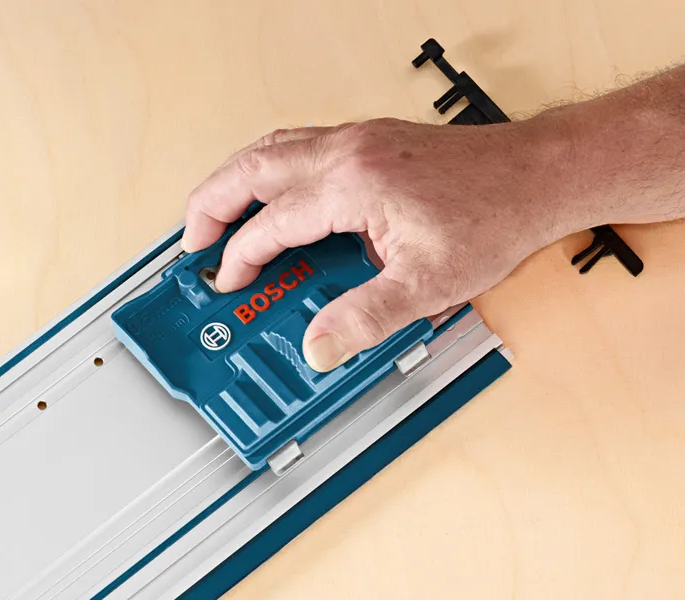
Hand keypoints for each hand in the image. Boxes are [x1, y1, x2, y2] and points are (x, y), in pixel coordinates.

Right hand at [183, 118, 575, 370]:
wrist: (535, 177)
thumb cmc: (492, 217)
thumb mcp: (427, 284)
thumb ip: (364, 317)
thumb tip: (318, 345)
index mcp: (352, 184)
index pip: (270, 222)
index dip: (240, 257)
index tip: (226, 282)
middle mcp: (346, 151)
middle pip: (250, 167)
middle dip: (210, 204)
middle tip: (192, 241)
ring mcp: (357, 139)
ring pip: (269, 148)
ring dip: (234, 180)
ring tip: (217, 215)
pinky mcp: (369, 140)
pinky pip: (297, 145)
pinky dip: (268, 169)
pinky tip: (272, 193)